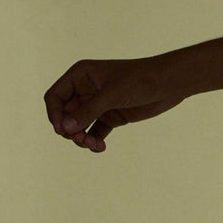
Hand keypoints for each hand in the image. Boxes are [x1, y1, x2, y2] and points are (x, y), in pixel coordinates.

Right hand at [43, 55, 188, 152]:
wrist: (168, 84)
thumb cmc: (140, 80)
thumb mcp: (113, 95)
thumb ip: (89, 111)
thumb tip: (65, 129)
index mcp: (80, 75)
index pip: (55, 97)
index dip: (54, 114)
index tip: (62, 131)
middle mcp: (85, 89)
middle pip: (64, 115)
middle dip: (70, 130)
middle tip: (82, 141)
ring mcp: (97, 104)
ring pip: (78, 126)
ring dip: (81, 138)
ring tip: (93, 145)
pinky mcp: (110, 116)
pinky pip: (94, 132)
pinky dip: (94, 141)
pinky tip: (100, 148)